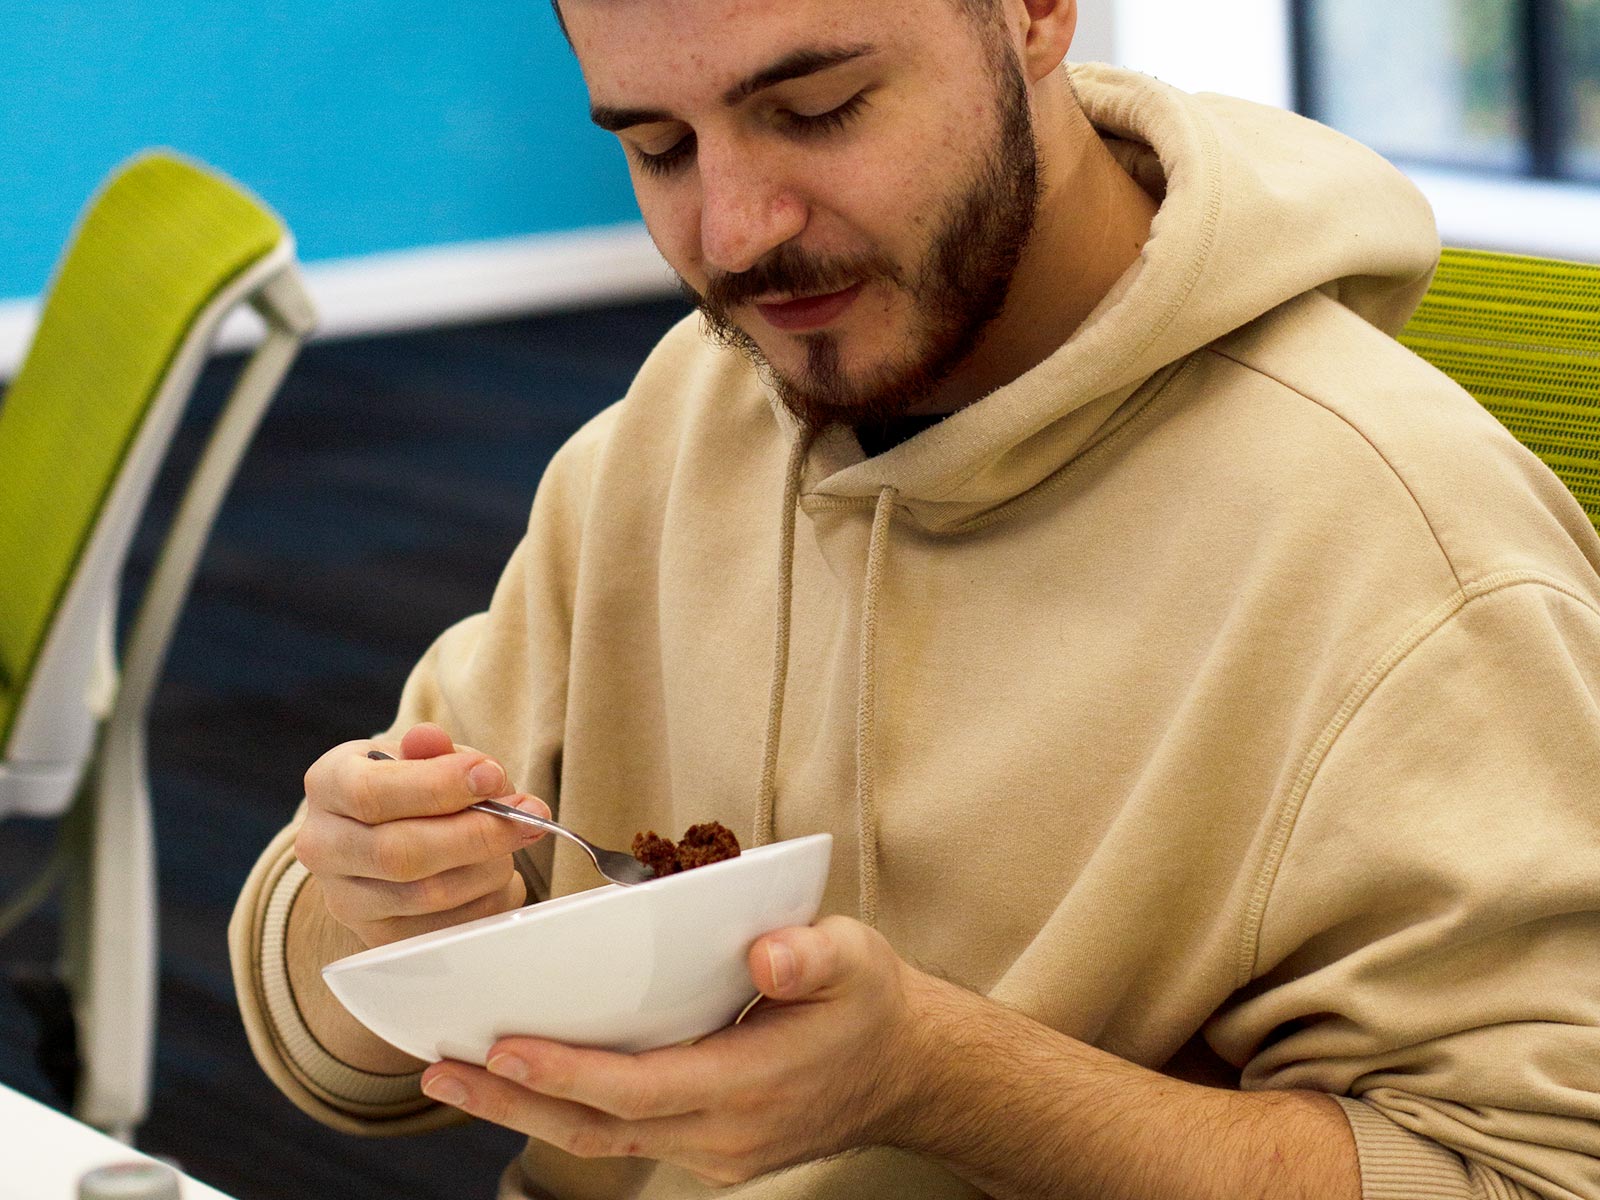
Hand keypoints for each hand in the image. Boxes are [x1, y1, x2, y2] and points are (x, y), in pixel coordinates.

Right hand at [294, 722, 549, 947]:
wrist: (383, 832)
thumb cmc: (409, 786)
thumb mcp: (420, 755)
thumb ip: (445, 755)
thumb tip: (482, 771)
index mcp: (328, 785)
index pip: (372, 793)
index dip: (440, 787)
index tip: (493, 776)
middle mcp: (323, 847)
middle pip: (401, 854)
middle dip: (477, 834)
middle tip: (529, 815)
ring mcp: (346, 901)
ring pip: (428, 896)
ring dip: (489, 867)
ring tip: (515, 839)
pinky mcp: (380, 939)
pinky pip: (447, 929)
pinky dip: (489, 900)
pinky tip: (501, 874)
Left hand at [418, 916, 931, 1185]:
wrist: (909, 1071)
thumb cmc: (871, 1005)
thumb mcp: (856, 958)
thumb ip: (813, 957)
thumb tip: (768, 957)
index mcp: (752, 1085)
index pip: (641, 1089)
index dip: (568, 1074)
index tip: (503, 1049)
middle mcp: (723, 1134)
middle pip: (599, 1130)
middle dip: (514, 1103)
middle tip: (440, 1068)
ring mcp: (714, 1150)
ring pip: (603, 1141)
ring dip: (526, 1113)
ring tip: (457, 1075)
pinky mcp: (708, 1147)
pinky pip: (625, 1136)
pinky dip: (569, 1111)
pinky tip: (527, 1081)